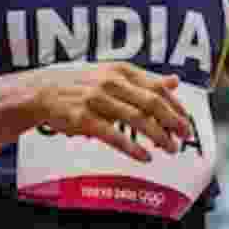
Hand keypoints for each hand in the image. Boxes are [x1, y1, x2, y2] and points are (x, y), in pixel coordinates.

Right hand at [23, 61, 194, 162]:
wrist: (42, 92)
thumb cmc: (80, 85)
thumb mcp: (113, 75)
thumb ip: (144, 80)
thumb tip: (174, 81)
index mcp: (121, 70)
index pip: (158, 88)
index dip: (176, 106)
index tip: (187, 121)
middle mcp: (111, 82)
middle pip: (152, 103)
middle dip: (173, 122)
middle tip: (185, 137)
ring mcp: (97, 100)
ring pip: (137, 120)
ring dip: (158, 136)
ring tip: (170, 149)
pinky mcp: (84, 119)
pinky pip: (114, 136)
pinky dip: (133, 148)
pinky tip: (145, 157)